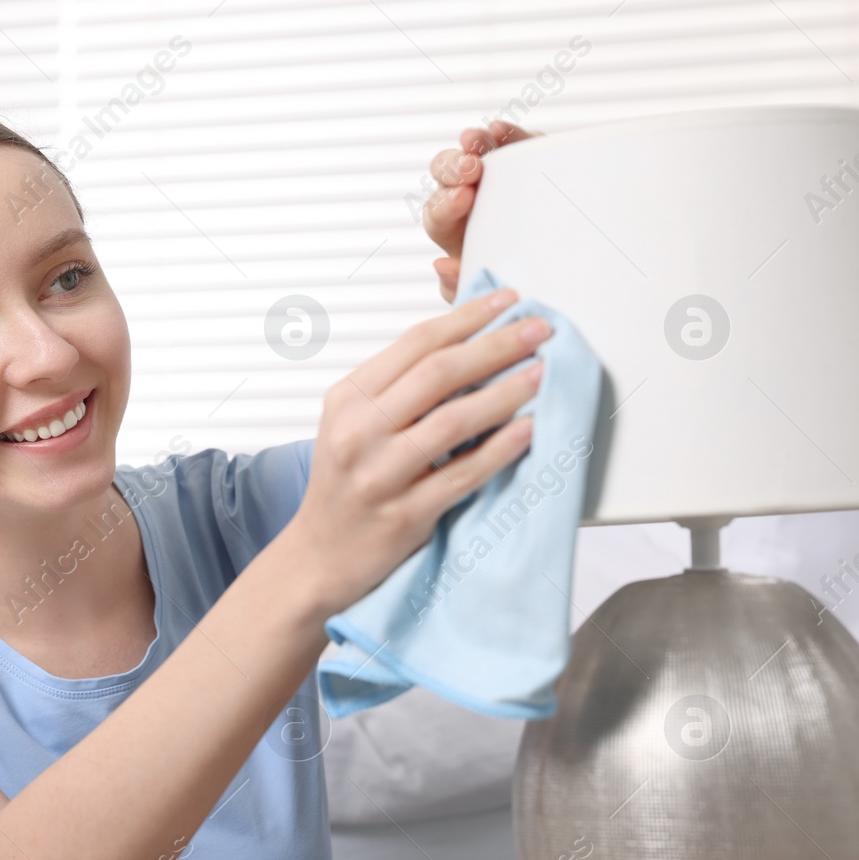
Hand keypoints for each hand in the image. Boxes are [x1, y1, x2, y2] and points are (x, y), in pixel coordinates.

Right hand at [283, 287, 547, 618]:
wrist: (318, 557)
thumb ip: (396, 388)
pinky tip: (529, 430)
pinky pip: (463, 475)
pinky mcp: (405, 515)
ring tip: (540, 373)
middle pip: (437, 374)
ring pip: (453, 421)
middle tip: (537, 329)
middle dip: (495, 345)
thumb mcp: (351, 425)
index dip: (466, 317)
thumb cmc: (344, 487)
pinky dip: (501, 449)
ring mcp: (379, 475)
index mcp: (346, 400)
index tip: (506, 301)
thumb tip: (466, 345)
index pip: (414, 343)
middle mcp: (357, 433)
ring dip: (506, 392)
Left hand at [424, 122, 536, 302]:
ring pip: (470, 152)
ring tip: (476, 140)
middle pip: (445, 177)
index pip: (437, 214)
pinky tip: (499, 130)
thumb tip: (440, 265)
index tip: (462, 200)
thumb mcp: (484, 289)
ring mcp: (491, 174)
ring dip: (471, 144)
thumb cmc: (509, 279)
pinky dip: (502, 134)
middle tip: (470, 170)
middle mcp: (464, 197)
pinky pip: (506, 141)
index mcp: (451, 229)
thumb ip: (460, 285)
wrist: (554, 264)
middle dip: (452, 170)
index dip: (445, 204)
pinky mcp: (519, 156)